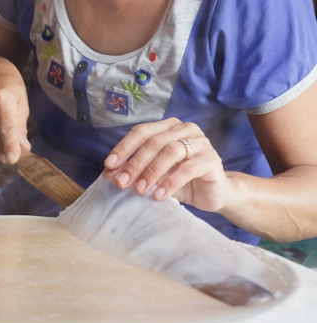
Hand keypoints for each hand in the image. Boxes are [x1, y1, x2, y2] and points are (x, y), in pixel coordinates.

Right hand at [0, 55, 29, 164]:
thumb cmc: (7, 83)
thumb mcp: (21, 100)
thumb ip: (20, 127)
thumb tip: (21, 150)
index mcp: (1, 98)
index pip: (5, 129)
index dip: (10, 148)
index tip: (14, 159)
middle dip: (0, 156)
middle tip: (12, 154)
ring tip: (6, 143)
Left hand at [103, 117, 233, 212]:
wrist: (214, 193)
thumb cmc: (181, 181)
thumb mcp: (155, 175)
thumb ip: (136, 171)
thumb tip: (110, 174)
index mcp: (168, 127)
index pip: (141, 132)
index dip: (124, 147)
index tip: (109, 165)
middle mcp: (185, 129)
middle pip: (154, 142)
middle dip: (135, 163)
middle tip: (122, 182)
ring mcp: (200, 142)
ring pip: (170, 152)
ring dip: (152, 172)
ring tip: (140, 189)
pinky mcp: (210, 159)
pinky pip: (187, 168)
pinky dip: (170, 182)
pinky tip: (159, 195)